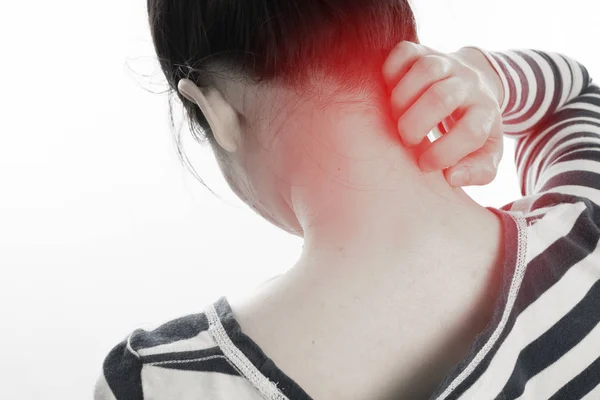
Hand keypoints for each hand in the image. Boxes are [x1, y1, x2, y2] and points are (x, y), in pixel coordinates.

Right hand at [382, 41, 503, 186]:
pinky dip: (390, 72)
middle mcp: (468, 83)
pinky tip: (390, 91)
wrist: (475, 82)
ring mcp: (445, 63)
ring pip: (424, 70)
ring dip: (401, 99)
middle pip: (442, 97)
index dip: (444, 153)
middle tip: (408, 140)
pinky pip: (403, 53)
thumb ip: (478, 170)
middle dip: (416, 124)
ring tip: (396, 117)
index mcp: (486, 111)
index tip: (425, 164)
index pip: (471, 132)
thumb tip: (452, 177)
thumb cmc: (472, 126)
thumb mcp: (485, 151)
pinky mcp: (422, 50)